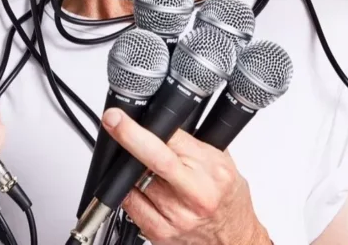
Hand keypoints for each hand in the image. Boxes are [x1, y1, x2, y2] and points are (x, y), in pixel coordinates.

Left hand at [102, 108, 270, 244]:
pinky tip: (140, 187)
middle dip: (131, 137)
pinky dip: (128, 190)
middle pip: (155, 159)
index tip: (124, 115)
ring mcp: (176, 216)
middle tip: (113, 121)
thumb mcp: (220, 161)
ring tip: (145, 167)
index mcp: (212, 171)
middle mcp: (195, 194)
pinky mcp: (160, 232)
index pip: (174, 138)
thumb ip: (191, 142)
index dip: (148, 124)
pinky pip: (130, 203)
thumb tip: (160, 121)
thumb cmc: (227, 198)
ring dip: (130, 168)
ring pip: (136, 180)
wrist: (234, 237)